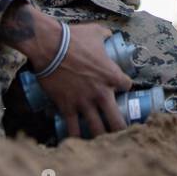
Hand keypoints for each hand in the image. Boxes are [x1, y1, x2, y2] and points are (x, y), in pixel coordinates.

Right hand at [0, 3, 131, 138]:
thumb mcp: (95, 31)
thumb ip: (105, 34)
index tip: (121, 87)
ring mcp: (84, 102)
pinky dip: (76, 137)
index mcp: (112, 74)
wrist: (49, 46)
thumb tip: (109, 33)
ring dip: (101, 137)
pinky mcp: (67, 106)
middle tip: (123, 134)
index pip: (127, 86)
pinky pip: (73, 128)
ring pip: (97, 129)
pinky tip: (79, 144)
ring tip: (105, 144)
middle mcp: (101, 92)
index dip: (125, 86)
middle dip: (121, 129)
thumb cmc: (74, 37)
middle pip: (117, 120)